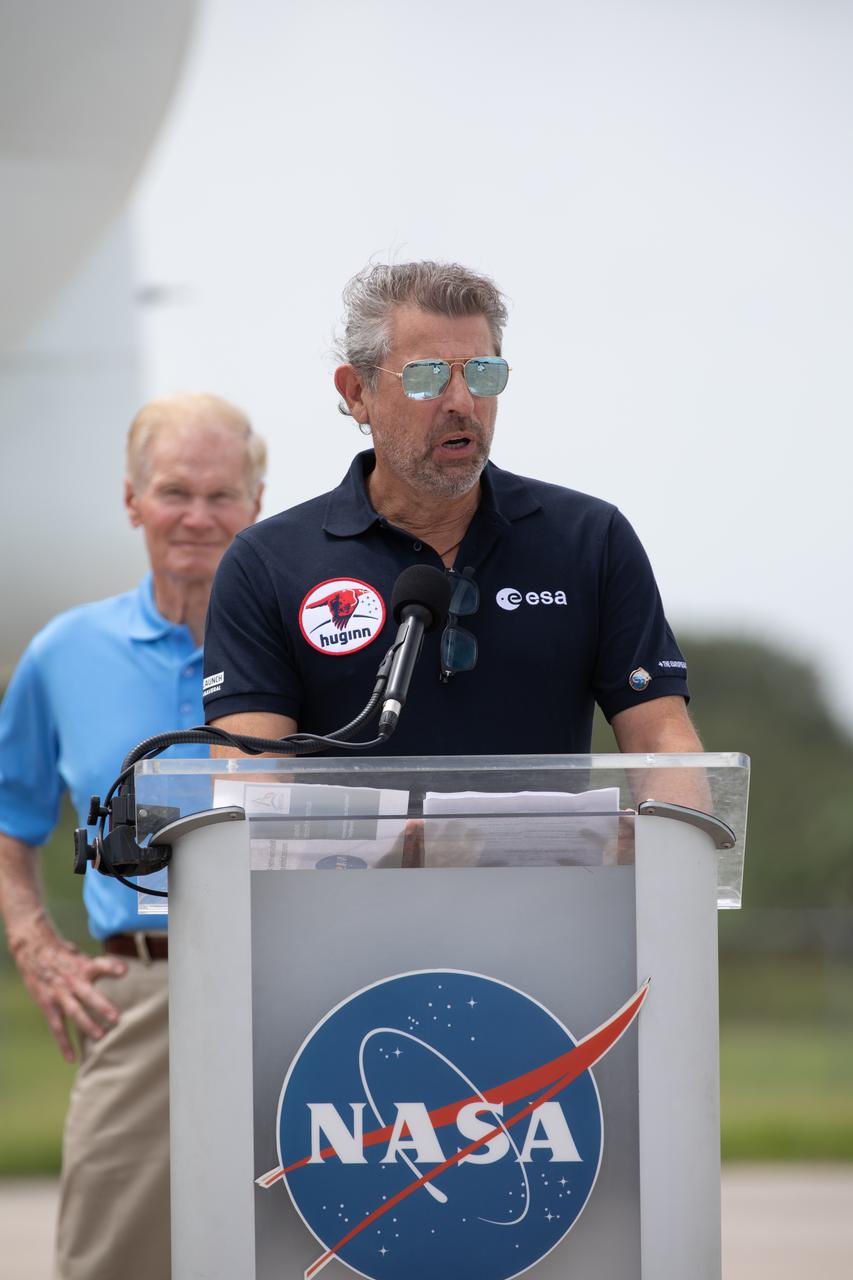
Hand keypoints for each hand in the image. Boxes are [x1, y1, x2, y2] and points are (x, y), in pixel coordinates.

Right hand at [11, 929, 126, 1061]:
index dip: (111, 966)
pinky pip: (57, 1027)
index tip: (124, 971)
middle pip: (87, 994)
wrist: (34, 951)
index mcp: (82, 966)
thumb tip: (123, 972)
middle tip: (116, 1017)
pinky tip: (72, 1058)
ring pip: (74, 1012)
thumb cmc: (64, 955)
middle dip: (102, 1006)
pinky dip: (64, 1043)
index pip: (99, 964)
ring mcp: (59, 994)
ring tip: (100, 1036)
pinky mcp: (48, 1005)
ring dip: (87, 1025)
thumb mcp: (81, 955)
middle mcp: (72, 980)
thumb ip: (97, 967)